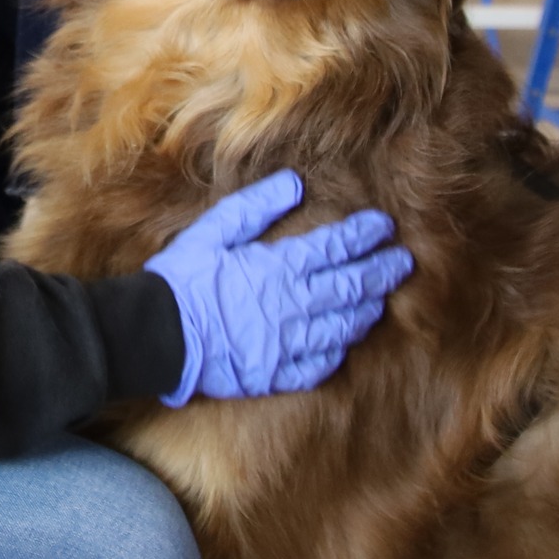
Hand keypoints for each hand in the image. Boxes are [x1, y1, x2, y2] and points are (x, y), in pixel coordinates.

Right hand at [144, 169, 413, 406]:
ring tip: (382, 301)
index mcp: (277, 267)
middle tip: (403, 263)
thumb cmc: (182, 277)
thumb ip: (257, 206)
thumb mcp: (213, 229)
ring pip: (341, 328)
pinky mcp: (273, 374)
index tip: (384, 226)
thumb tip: (295, 185)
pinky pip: (316, 367)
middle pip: (349, 288)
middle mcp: (291, 306)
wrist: (154, 334)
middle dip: (380, 273)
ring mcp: (286, 344)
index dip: (363, 235)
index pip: (334, 248)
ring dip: (365, 312)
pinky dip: (335, 354)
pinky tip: (344, 345)